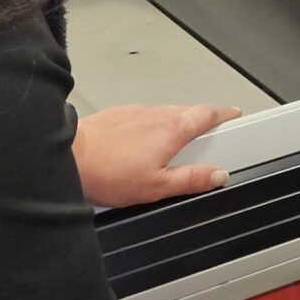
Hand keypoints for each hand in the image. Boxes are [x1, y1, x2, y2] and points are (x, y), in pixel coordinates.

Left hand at [73, 102, 239, 207]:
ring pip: (165, 115)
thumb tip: (218, 175)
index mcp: (173, 129)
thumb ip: (192, 179)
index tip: (233, 115)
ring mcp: (136, 112)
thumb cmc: (107, 172)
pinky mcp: (118, 115)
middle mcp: (157, 113)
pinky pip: (144, 119)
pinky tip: (139, 149)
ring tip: (168, 152)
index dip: (224, 114)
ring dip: (173, 127)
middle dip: (200, 123)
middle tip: (205, 140)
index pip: (208, 114)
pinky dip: (150, 129)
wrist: (67, 157)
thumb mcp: (157, 187)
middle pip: (188, 113)